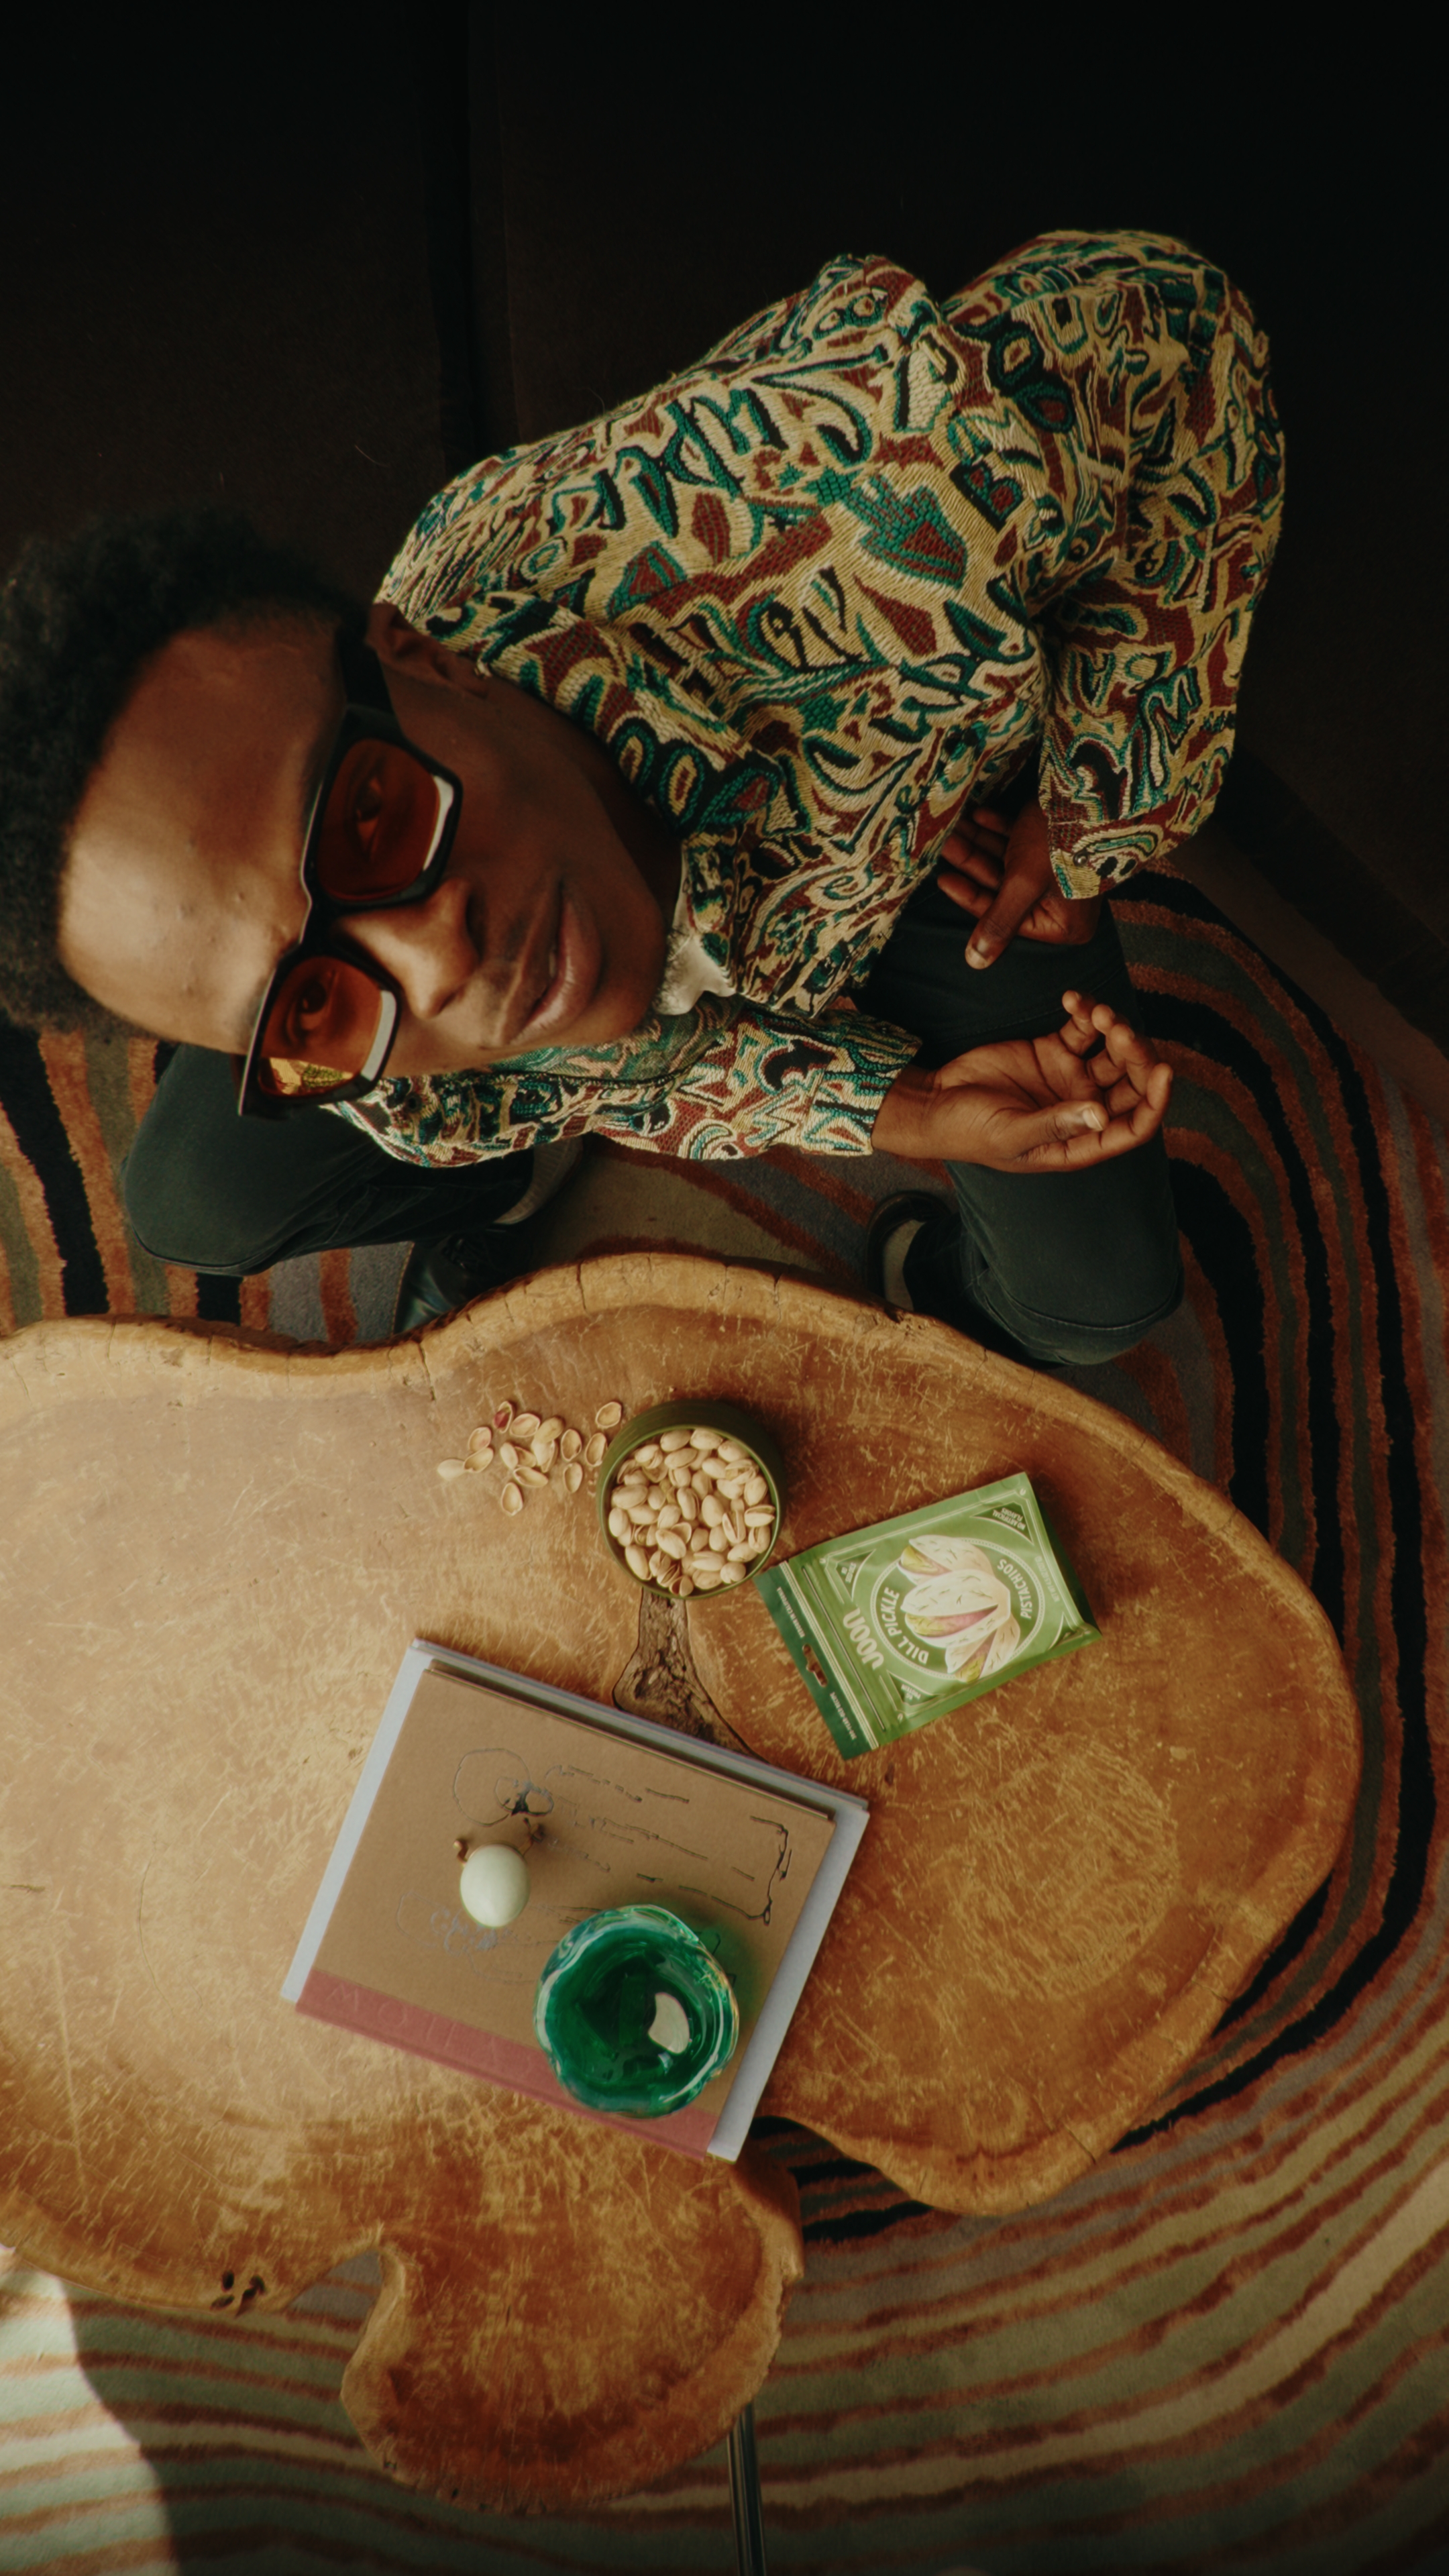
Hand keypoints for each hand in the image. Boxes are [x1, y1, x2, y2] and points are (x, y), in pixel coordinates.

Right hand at [872, 991, 1171, 1172]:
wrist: (936, 1102)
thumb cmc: (969, 1133)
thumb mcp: (1010, 1134)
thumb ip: (1055, 1124)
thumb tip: (1101, 1115)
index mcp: (1081, 1141)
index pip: (1134, 1126)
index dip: (1155, 1102)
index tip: (1163, 1072)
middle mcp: (1084, 1109)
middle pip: (1131, 1084)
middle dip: (1134, 1056)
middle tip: (1117, 1029)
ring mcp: (1071, 1079)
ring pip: (1113, 1052)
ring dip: (1112, 1028)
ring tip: (1095, 1011)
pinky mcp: (1053, 1051)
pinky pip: (1083, 1029)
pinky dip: (1085, 1011)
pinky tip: (1073, 999)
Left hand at [937, 795, 1101, 966]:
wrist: (1093, 789)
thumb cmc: (1061, 841)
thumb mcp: (1023, 884)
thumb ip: (998, 921)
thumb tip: (975, 962)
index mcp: (1064, 922)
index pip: (1004, 915)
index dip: (970, 896)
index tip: (943, 879)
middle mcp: (1063, 900)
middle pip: (1003, 886)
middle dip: (973, 861)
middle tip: (946, 842)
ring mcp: (1060, 870)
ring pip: (1007, 860)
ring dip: (980, 841)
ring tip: (956, 825)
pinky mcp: (1058, 841)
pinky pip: (1021, 840)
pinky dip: (1000, 828)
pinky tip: (980, 815)